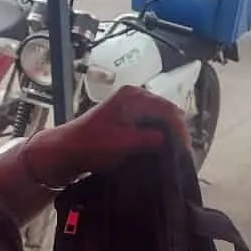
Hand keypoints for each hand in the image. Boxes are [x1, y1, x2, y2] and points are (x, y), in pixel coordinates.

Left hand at [27, 87, 186, 183]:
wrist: (65, 151)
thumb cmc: (92, 145)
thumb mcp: (124, 144)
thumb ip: (151, 139)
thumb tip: (172, 140)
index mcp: (133, 97)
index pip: (167, 110)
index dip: (180, 130)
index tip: (185, 151)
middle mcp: (134, 96)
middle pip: (166, 112)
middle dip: (176, 132)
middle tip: (182, 155)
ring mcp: (130, 106)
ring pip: (160, 119)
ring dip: (168, 135)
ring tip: (174, 154)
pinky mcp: (127, 117)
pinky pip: (150, 124)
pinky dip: (158, 136)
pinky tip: (161, 150)